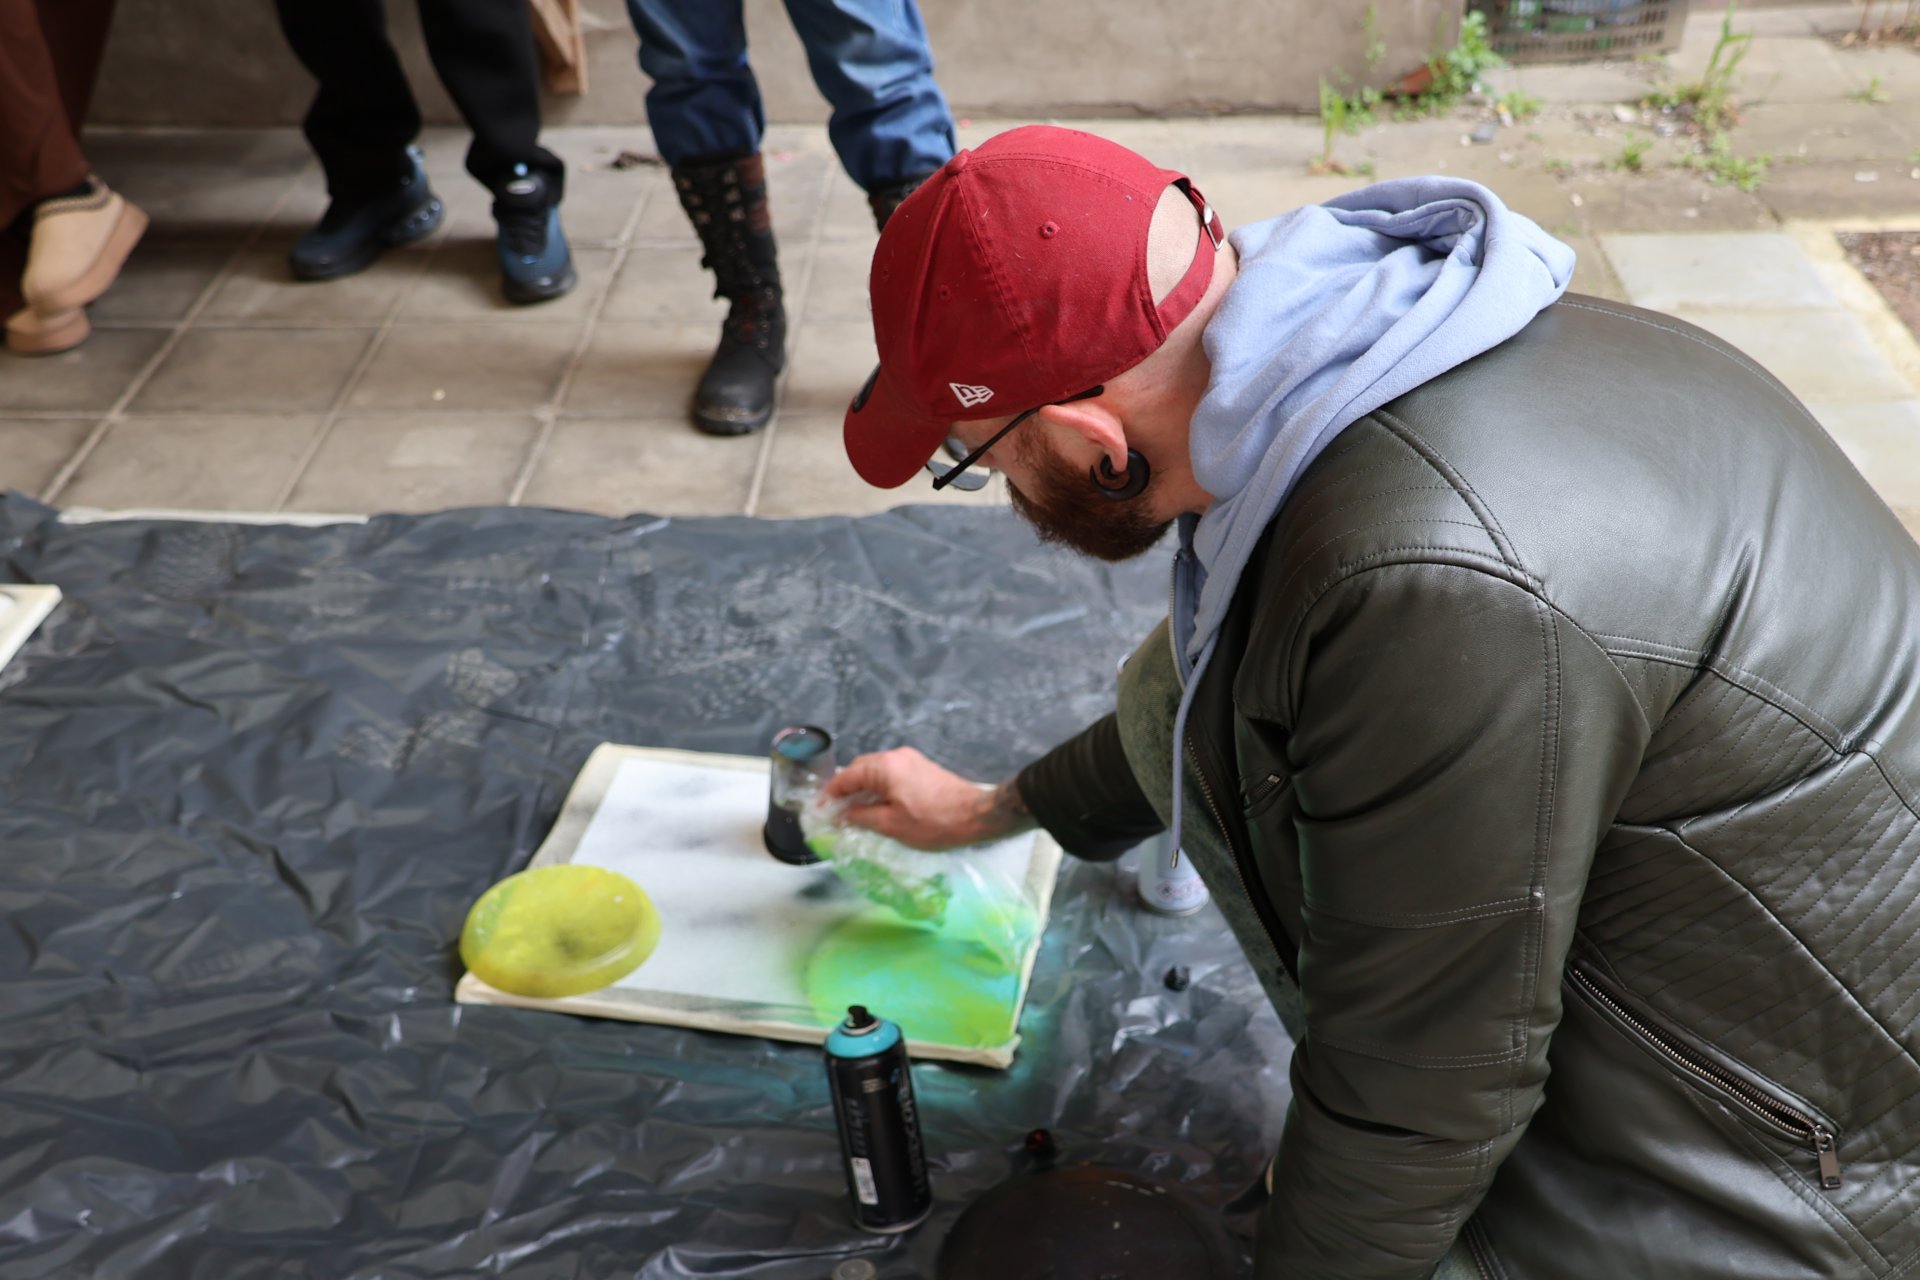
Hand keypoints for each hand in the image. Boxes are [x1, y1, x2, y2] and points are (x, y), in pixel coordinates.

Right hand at [823, 746, 1034, 850]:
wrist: (977, 815)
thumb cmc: (933, 823)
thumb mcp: (891, 825)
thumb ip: (861, 816)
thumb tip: (843, 814)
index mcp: (884, 767)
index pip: (846, 777)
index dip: (830, 794)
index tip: (820, 810)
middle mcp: (896, 756)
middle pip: (860, 768)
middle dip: (846, 788)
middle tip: (836, 811)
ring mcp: (911, 759)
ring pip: (876, 770)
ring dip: (863, 787)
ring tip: (855, 811)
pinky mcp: (922, 767)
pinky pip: (891, 773)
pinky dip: (879, 786)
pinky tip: (878, 804)